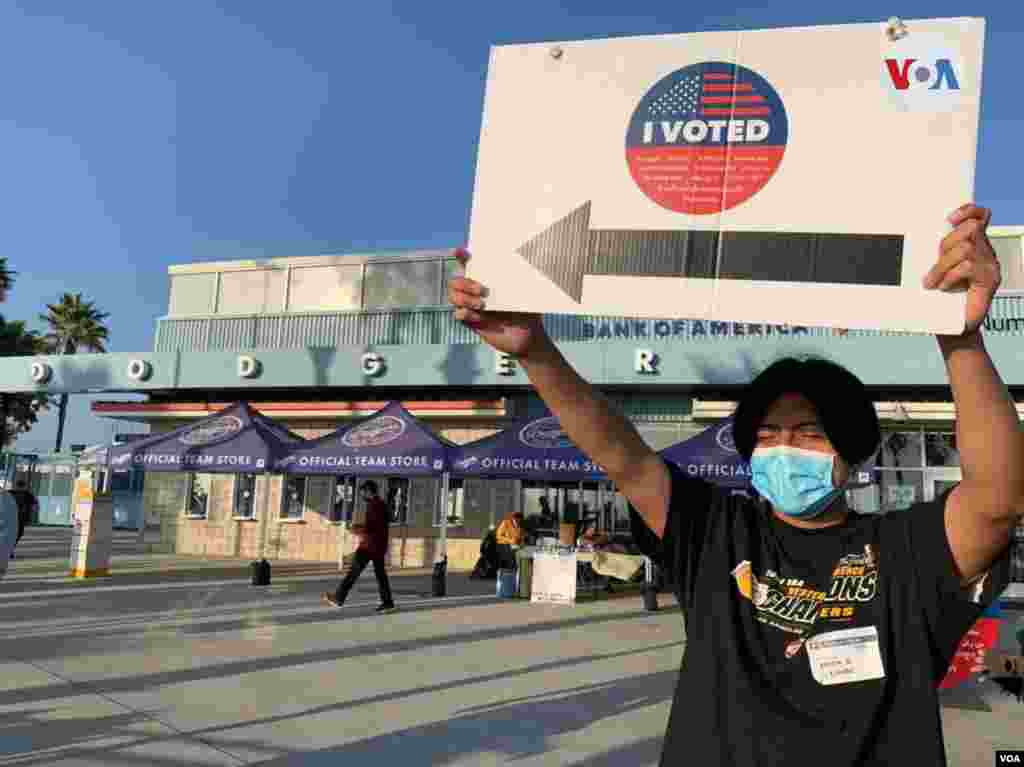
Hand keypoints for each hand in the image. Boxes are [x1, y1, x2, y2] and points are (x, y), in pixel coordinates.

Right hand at [447, 248, 548, 355]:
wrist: (527, 337)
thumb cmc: (528, 312)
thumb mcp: (527, 294)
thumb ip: (523, 279)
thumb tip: (527, 261)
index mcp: (488, 281)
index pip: (471, 266)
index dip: (461, 257)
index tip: (458, 251)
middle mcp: (477, 292)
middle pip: (456, 281)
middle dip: (464, 283)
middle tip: (482, 290)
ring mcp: (472, 307)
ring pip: (453, 296)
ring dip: (464, 298)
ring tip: (481, 305)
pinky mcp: (472, 322)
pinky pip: (458, 314)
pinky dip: (466, 313)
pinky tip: (479, 317)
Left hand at [923, 204, 1000, 333]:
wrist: (952, 327)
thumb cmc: (941, 299)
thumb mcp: (935, 271)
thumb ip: (936, 254)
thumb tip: (916, 238)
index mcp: (974, 246)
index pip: (979, 217)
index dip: (967, 211)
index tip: (949, 219)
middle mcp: (985, 253)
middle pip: (970, 229)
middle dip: (946, 244)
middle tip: (934, 266)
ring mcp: (989, 266)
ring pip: (966, 249)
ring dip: (943, 265)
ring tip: (934, 281)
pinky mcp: (989, 281)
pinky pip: (968, 266)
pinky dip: (951, 276)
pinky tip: (944, 286)